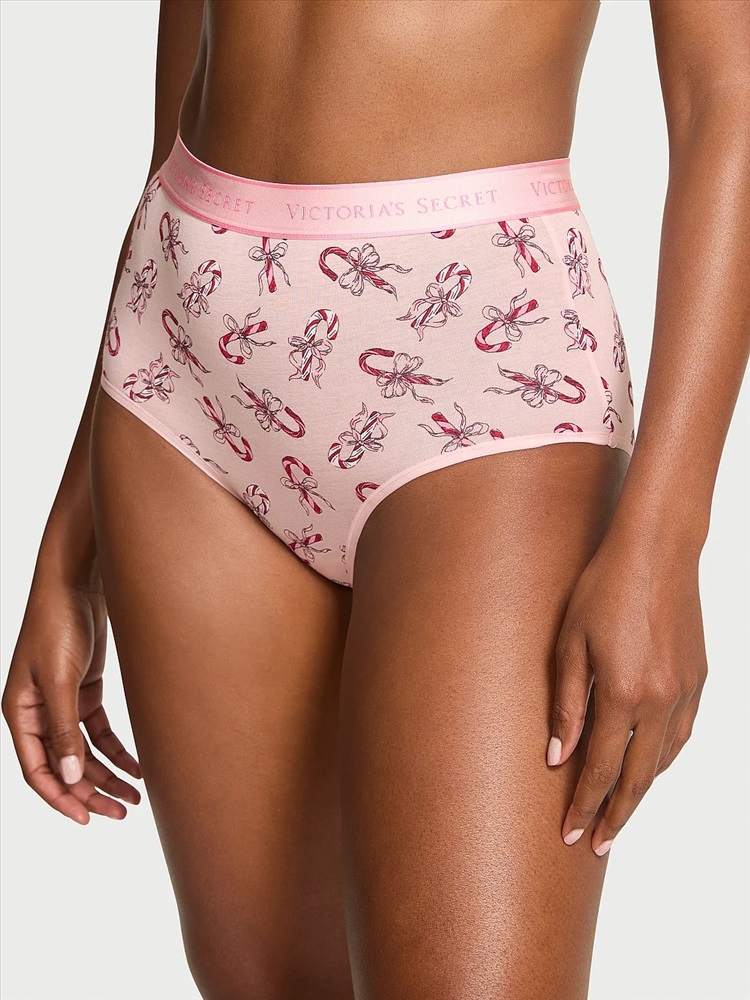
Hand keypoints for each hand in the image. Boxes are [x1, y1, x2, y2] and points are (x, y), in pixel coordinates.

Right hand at [2, 567, 141, 823]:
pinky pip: (99, 732)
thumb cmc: (60, 624)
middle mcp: (39, 713)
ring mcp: (63, 703)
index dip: (60, 798)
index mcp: (20, 714)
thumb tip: (69, 778)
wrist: (80, 581)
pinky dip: (117, 750)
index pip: (38, 771)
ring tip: (135, 797)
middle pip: (64, 766)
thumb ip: (64, 729)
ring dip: (108, 775)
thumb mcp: (60, 679)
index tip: (88, 819)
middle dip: (92, 792)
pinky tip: (137, 766)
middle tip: (123, 812)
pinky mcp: (85, 690)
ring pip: (84, 752)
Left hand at [547, 531, 706, 854]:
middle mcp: (661, 702)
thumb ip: (566, 703)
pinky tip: (651, 763)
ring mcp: (686, 691)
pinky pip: (683, 734)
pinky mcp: (699, 679)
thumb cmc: (603, 588)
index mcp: (624, 694)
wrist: (656, 551)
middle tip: (597, 844)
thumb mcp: (569, 642)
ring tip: (619, 810)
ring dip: (642, 789)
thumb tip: (559, 755)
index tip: (571, 836)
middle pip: (638, 778)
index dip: (585, 806)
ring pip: (665, 760)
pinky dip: (664, 757)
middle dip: (616, 816)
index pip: (602, 770)